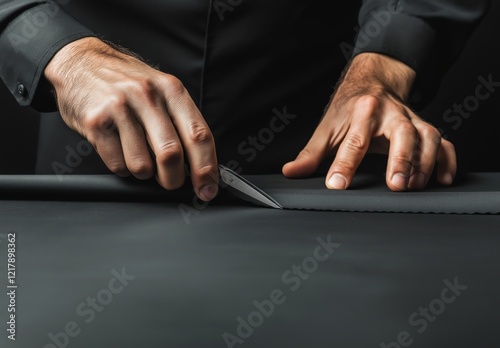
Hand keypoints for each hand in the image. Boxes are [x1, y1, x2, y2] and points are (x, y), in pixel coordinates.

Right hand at [44, 37, 218, 200]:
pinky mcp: (96, 122)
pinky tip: (119, 149)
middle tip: (171, 182)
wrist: (81, 62)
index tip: (208, 188)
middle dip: (174, 179)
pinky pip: (117, 164)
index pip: (198, 134)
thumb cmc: (127, 83)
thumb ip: (181, 122)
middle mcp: (148, 96)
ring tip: (138, 155)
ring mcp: (120, 108)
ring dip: (144, 172)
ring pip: (142, 165)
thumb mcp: (161, 91)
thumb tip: (200, 164)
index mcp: (172, 90)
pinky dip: (122, 167)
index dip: (206, 168)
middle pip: (171, 154)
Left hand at [283, 53, 456, 190]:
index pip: (354, 140)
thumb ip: (311, 153)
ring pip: (428, 136)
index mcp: (363, 111)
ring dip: (425, 162)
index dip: (344, 164)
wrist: (373, 83)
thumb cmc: (348, 109)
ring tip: (414, 186)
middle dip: (401, 159)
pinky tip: (443, 179)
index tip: (336, 184)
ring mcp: (412, 119)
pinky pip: (445, 142)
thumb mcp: (327, 128)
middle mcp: (391, 113)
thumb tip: (290, 172)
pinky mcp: (426, 128)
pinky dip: (448, 160)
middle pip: (403, 133)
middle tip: (396, 185)